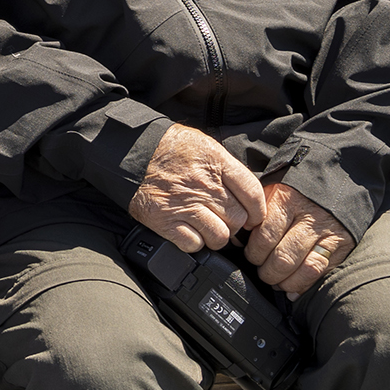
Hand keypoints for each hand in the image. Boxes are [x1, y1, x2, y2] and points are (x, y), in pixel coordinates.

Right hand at [128, 123, 263, 253]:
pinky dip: (194, 242)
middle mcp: (202, 185)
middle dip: (235, 224)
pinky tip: (190, 230)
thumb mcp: (205, 145)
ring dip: (217, 236)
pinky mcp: (165, 221)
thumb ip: (228, 168)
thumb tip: (250, 196)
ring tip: (209, 227)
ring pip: (219, 236)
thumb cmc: (170, 148)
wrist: (131, 151)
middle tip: (226, 220)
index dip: (258, 211)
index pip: (252, 194)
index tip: (254, 217)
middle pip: (238, 219)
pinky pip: (194, 244)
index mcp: (215, 163)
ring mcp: (183, 204)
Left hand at [245, 182, 355, 296]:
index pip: (264, 236)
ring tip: (275, 281)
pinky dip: (304, 284)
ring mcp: (327, 233)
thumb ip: (257, 211)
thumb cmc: (297, 190)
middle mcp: (308, 217)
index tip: (249, 254)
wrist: (337, 180)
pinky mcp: (341, 245)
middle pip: (283, 257)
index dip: (253, 252)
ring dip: (285, 281)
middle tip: (261, 271)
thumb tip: (238, 239)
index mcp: (286, 200)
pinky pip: (320, 271)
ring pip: (303, 268)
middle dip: (267, 271)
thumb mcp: (273, 189)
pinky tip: (292, 289)